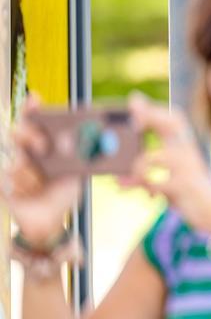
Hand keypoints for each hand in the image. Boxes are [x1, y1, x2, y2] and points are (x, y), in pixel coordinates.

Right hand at [3, 94, 82, 244]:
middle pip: (19, 132)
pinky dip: (20, 185)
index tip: (35, 98)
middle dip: (31, 136)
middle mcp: (25, 151)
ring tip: (39, 183)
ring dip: (30, 173)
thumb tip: (94, 141)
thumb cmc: (63, 193)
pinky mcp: (2, 183)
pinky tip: (26, 192)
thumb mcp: (77, 173)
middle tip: (44, 147)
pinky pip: (6, 177)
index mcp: (44, 144)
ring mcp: (12, 166)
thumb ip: (82, 156)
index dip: (31, 107)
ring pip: (14, 158)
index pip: (34, 120)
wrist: (50, 220)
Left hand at [122, 94, 210, 237]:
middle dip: (150, 117)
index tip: (134, 102)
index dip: (155, 110)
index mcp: (186, 146)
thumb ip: (149, 173)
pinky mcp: (183, 186)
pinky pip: (155, 182)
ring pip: (153, 157)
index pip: (174, 119)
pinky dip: (141, 187)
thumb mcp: (171, 177)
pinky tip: (137, 193)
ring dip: (135, 168)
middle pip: (171, 124)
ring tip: (120, 180)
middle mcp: (189, 152)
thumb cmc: (188, 193)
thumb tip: (117, 178)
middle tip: (131, 121)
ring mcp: (187, 168)